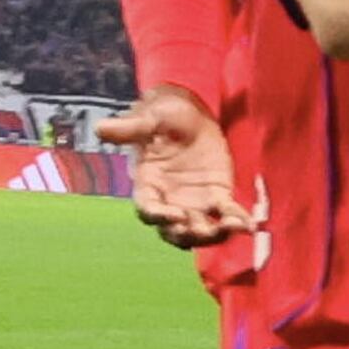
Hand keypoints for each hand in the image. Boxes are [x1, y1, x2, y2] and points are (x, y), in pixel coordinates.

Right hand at [106, 87, 245, 247]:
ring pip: (199, 230)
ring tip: (231, 227)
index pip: (148, 209)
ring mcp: (194, 202)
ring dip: (214, 235)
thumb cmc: (164, 115)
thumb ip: (129, 128)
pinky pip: (225, 214)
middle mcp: (169, 200)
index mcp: (148, 185)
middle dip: (188, 234)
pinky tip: (249, 225)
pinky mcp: (217, 196)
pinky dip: (237, 221)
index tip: (175, 216)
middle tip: (203, 230)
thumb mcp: (150, 118)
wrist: (190, 112)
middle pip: (174, 230)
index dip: (159, 217)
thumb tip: (99, 128)